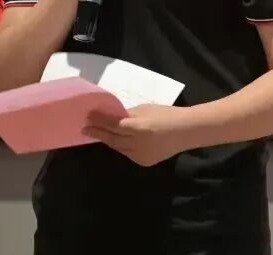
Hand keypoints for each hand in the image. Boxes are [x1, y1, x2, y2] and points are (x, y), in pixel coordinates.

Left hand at [83, 104, 198, 166]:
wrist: (186, 131)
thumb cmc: (167, 115)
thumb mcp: (146, 109)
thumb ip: (128, 114)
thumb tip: (112, 116)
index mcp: (138, 127)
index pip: (113, 125)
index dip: (99, 121)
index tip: (88, 117)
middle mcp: (137, 144)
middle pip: (112, 139)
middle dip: (98, 133)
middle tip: (86, 128)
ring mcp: (140, 155)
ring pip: (118, 148)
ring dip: (108, 140)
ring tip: (98, 134)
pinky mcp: (144, 162)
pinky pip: (128, 153)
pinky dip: (122, 147)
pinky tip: (117, 141)